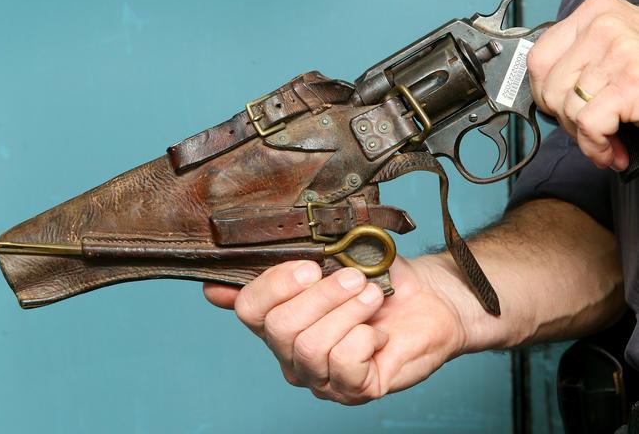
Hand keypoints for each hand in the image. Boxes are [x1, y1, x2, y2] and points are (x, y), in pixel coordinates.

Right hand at [203, 256, 479, 404]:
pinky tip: (379, 331)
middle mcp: (292, 353)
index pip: (248, 309)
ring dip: (348, 312)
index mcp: (280, 317)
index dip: (275, 284)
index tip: (310, 266)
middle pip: (279, 328)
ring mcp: (321, 375)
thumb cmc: (380, 276)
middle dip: (323, 296)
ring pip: (311, 347)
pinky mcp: (354, 389)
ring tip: (372, 298)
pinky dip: (367, 338)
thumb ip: (285, 263)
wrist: (430, 297)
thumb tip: (215, 286)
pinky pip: (345, 365)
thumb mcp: (334, 256)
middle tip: (355, 279)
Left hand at [527, 0, 638, 169]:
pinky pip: (589, 125)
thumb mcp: (615, 51)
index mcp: (596, 12)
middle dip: (567, 120)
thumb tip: (544, 99)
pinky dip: (597, 146)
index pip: (538, 59)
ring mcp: (619, 52)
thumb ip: (581, 63)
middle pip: (550, 88)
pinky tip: (614, 151)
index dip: (544, 95)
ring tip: (607, 141)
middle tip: (591, 129)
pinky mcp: (631, 82)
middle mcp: (604, 26)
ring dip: (586, 137)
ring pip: (568, 109)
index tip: (561, 110)